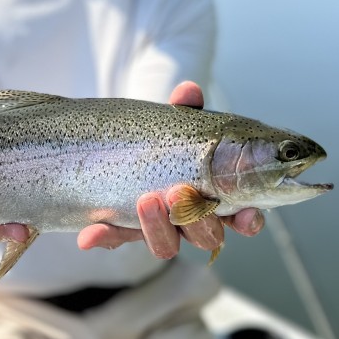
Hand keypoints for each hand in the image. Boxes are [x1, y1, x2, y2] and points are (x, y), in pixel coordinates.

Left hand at [77, 81, 264, 258]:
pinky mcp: (125, 230)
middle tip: (178, 191)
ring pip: (167, 247)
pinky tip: (89, 235)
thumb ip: (185, 110)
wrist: (121, 147)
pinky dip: (105, 237)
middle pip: (206, 237)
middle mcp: (192, 221)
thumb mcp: (176, 122)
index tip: (246, 214)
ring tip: (146, 199)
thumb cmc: (166, 139)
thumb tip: (188, 92)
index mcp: (216, 197)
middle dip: (196, 219)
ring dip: (157, 228)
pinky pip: (117, 239)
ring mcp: (159, 229)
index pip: (242, 219)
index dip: (248, 222)